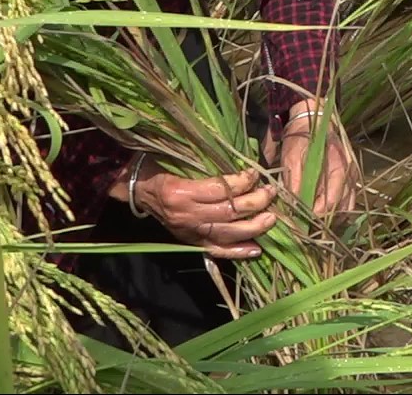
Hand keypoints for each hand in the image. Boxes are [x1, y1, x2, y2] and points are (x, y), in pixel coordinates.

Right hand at [108, 160, 275, 260]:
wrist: (139, 193)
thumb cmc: (160, 170)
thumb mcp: (177, 160)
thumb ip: (206, 164)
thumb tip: (240, 163)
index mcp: (181, 192)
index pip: (220, 190)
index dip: (242, 182)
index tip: (255, 173)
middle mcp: (186, 215)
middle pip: (228, 212)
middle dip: (255, 202)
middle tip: (271, 193)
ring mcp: (189, 232)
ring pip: (227, 233)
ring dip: (253, 227)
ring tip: (271, 217)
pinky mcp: (191, 242)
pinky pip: (217, 251)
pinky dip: (238, 252)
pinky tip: (256, 250)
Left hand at [264, 100, 359, 218]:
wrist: (311, 120)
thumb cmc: (301, 138)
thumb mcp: (292, 157)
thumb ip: (294, 181)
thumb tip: (294, 206)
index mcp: (338, 168)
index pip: (330, 203)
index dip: (314, 217)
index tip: (299, 224)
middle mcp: (350, 175)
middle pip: (342, 209)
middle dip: (323, 221)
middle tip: (304, 226)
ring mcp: (352, 178)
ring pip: (347, 208)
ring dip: (332, 218)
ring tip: (312, 222)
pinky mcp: (350, 180)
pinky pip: (348, 202)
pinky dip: (337, 211)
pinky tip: (322, 213)